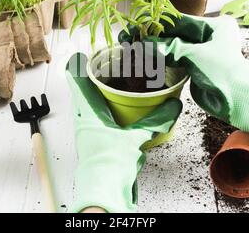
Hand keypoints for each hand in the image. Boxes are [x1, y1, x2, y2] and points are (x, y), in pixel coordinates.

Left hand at [66, 53, 181, 212]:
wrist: (104, 193)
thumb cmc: (109, 166)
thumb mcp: (135, 138)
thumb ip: (155, 121)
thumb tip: (172, 106)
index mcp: (88, 115)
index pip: (77, 85)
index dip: (76, 68)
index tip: (78, 55)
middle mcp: (84, 122)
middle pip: (80, 94)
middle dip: (86, 79)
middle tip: (95, 68)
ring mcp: (87, 133)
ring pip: (86, 106)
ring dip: (93, 95)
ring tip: (105, 86)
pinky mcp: (94, 143)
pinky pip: (95, 119)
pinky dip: (102, 111)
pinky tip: (115, 113)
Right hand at [120, 15, 248, 137]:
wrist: (235, 100)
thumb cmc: (223, 72)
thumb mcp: (195, 55)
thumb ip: (169, 48)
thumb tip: (144, 44)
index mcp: (213, 26)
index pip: (180, 20)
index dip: (158, 23)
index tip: (140, 25)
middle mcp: (207, 36)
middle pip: (174, 33)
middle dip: (153, 36)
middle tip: (132, 37)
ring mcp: (199, 51)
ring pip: (172, 47)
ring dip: (154, 48)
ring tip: (134, 47)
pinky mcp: (193, 66)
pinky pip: (173, 59)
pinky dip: (160, 59)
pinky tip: (145, 57)